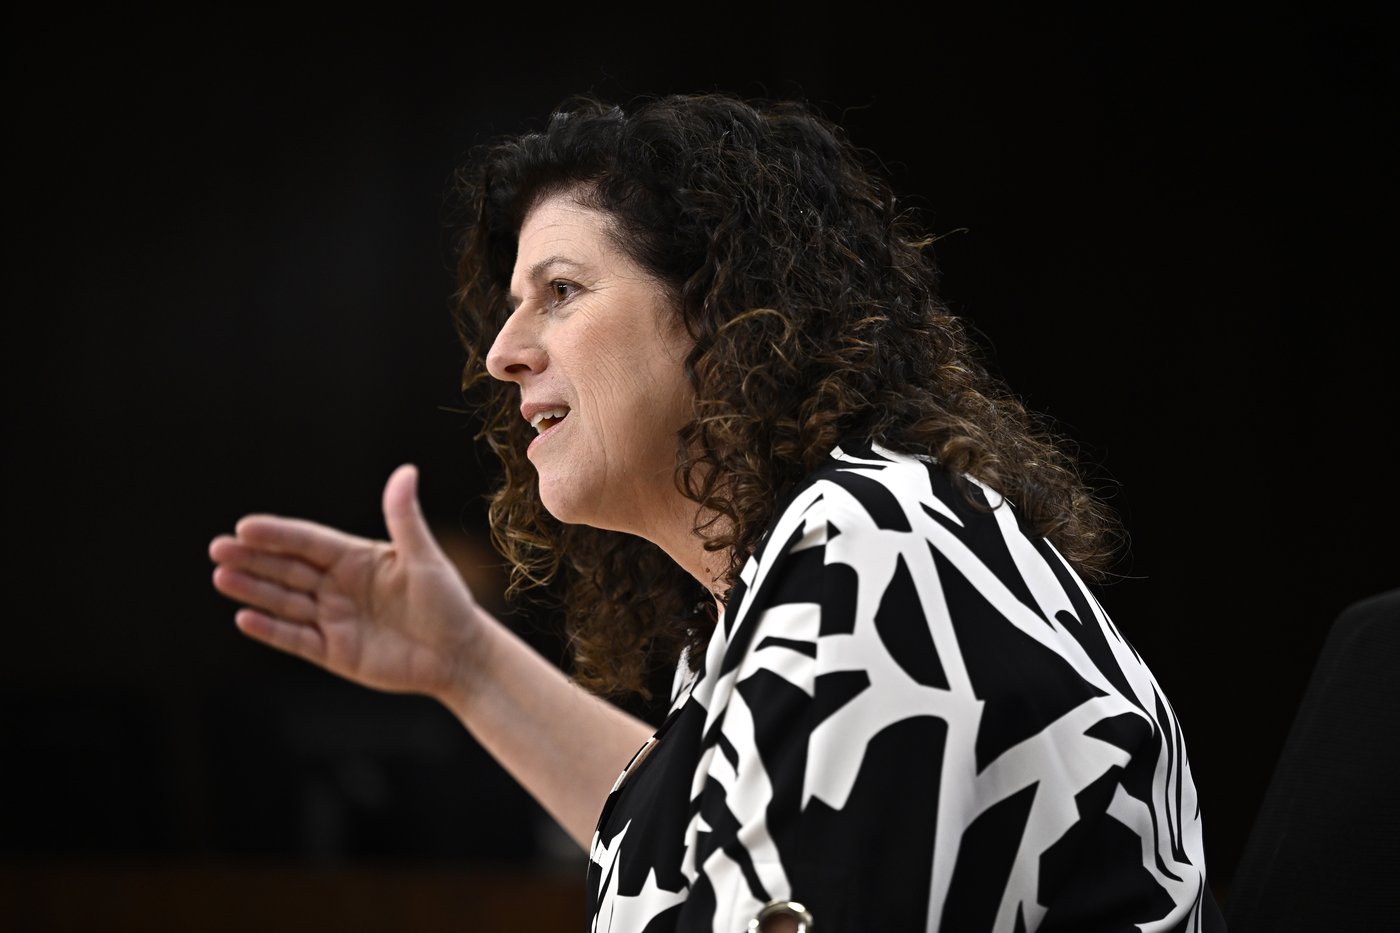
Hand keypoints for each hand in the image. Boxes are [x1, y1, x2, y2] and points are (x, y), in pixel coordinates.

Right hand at [209, 464, 484, 700]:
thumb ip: (405, 519)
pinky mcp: (334, 652)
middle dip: (254, 558)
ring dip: (253, 590)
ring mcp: (333, 619)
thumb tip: (406, 471)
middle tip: (218, 548)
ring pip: (285, 601)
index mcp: (357, 558)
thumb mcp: (426, 558)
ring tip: (221, 577)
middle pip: (288, 569)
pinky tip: (244, 618)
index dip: (278, 535)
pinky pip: (295, 639)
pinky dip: (270, 629)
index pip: (308, 542)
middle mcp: (338, 586)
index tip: (246, 526)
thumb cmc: (448, 602)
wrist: (459, 656)